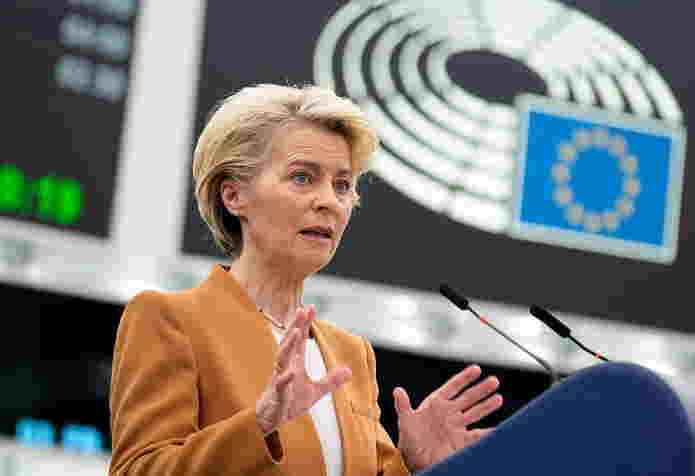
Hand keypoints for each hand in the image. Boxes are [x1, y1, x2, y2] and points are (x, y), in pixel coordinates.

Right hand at [256, 306, 351, 434]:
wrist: (271, 421)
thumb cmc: (290, 402)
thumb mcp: (315, 392)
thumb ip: (331, 380)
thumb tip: (349, 370)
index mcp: (295, 364)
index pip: (300, 340)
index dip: (304, 324)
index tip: (310, 307)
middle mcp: (286, 367)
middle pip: (290, 343)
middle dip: (295, 326)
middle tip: (302, 310)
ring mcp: (280, 380)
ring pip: (282, 359)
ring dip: (288, 345)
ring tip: (295, 331)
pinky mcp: (278, 395)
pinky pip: (281, 385)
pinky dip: (285, 378)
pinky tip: (292, 372)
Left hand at [394, 365, 502, 472]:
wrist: (415, 462)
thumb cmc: (409, 441)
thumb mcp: (405, 422)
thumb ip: (403, 406)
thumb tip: (397, 391)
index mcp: (436, 404)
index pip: (453, 387)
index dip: (464, 378)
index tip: (477, 369)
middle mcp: (449, 413)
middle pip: (468, 398)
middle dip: (481, 389)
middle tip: (494, 381)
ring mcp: (457, 426)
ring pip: (476, 413)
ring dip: (487, 405)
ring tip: (498, 398)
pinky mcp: (462, 441)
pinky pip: (479, 435)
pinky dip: (489, 432)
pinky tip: (499, 428)